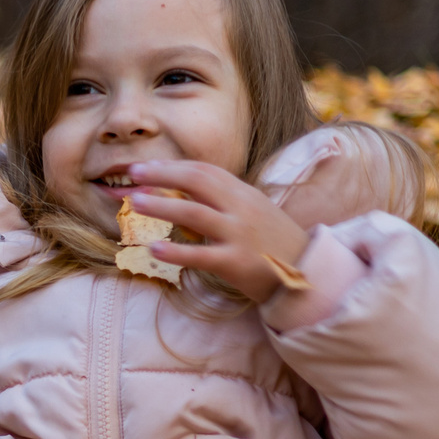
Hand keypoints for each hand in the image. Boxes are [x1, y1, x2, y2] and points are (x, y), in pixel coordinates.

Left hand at [123, 158, 311, 303]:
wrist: (307, 271)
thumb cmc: (270, 241)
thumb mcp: (250, 211)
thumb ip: (220, 200)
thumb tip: (179, 190)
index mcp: (242, 193)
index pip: (203, 170)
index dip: (171, 167)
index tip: (143, 167)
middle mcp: (240, 208)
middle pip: (197, 182)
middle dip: (162, 175)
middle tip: (132, 173)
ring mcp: (239, 234)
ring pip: (195, 213)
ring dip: (162, 206)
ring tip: (135, 202)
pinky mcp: (236, 262)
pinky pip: (201, 255)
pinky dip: (176, 251)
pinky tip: (153, 248)